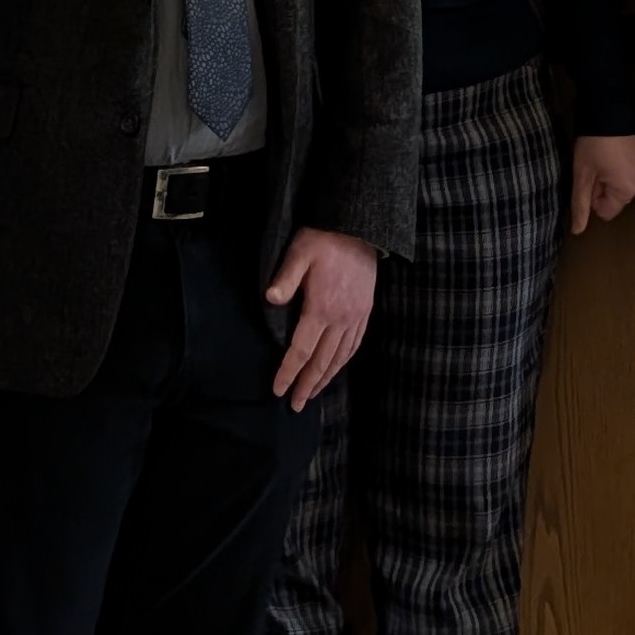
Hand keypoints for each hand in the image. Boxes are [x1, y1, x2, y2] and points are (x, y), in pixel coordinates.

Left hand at [265, 227, 377, 409]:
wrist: (360, 228)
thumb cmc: (324, 239)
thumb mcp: (299, 252)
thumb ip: (286, 278)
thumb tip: (270, 299)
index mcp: (321, 308)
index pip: (301, 350)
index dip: (289, 372)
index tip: (278, 390)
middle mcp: (340, 318)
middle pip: (322, 361)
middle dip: (307, 385)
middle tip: (295, 405)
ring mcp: (356, 317)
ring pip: (340, 357)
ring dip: (326, 378)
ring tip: (313, 394)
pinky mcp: (365, 312)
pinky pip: (354, 345)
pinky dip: (344, 362)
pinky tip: (336, 369)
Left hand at [567, 134, 634, 234]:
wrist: (609, 111)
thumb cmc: (593, 145)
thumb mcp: (582, 175)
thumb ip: (580, 204)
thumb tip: (577, 231)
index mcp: (627, 191)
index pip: (605, 212)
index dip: (593, 197)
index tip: (589, 177)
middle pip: (614, 200)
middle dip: (601, 187)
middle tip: (594, 166)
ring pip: (620, 188)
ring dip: (608, 178)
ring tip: (602, 158)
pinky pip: (627, 176)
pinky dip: (617, 170)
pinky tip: (610, 153)